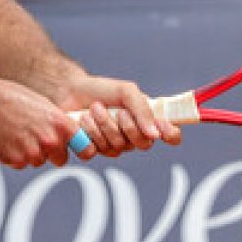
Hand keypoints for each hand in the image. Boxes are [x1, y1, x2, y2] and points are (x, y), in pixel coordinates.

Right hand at [0, 78, 96, 168]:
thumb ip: (58, 123)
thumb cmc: (13, 98)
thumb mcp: (43, 105)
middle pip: (60, 159)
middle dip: (52, 152)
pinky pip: (21, 163)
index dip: (82, 150)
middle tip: (36, 136)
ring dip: (30, 152)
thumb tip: (69, 136)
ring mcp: (32, 152)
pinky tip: (7, 139)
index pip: (86, 149)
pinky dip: (15, 155)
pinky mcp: (15, 160)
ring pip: (38, 161)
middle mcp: (50, 140)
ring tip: (17, 133)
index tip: (80, 151)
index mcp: (61, 124)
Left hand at [63, 76, 182, 157]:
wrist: (71, 91)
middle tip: (118, 111)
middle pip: (144, 144)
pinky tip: (84, 120)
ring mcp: (114, 145)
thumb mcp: (126, 91)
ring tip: (95, 108)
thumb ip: (143, 109)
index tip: (163, 127)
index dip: (171, 134)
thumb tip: (155, 133)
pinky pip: (97, 150)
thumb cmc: (102, 90)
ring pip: (118, 147)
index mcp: (147, 121)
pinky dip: (89, 132)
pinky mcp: (93, 149)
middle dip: (129, 127)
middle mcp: (134, 136)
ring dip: (105, 125)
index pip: (170, 136)